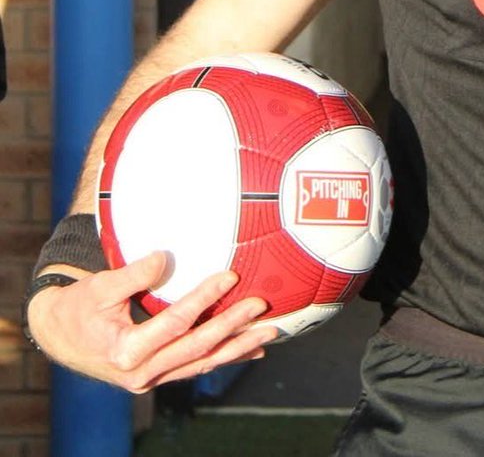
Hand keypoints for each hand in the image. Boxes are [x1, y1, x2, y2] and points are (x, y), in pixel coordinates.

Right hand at [26, 252, 277, 392]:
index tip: (230, 275)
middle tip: (262, 304)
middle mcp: (141, 373)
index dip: (204, 299)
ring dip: (238, 347)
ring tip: (270, 331)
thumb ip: (132, 274)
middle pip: (196, 348)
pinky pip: (197, 368)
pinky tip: (253, 352)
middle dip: (232, 326)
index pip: (175, 323)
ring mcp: (152, 379)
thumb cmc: (80, 306)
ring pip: (202, 364)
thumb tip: (165, 257)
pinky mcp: (159, 376)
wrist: (60, 337)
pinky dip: (226, 359)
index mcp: (125, 350)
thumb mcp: (99, 287)